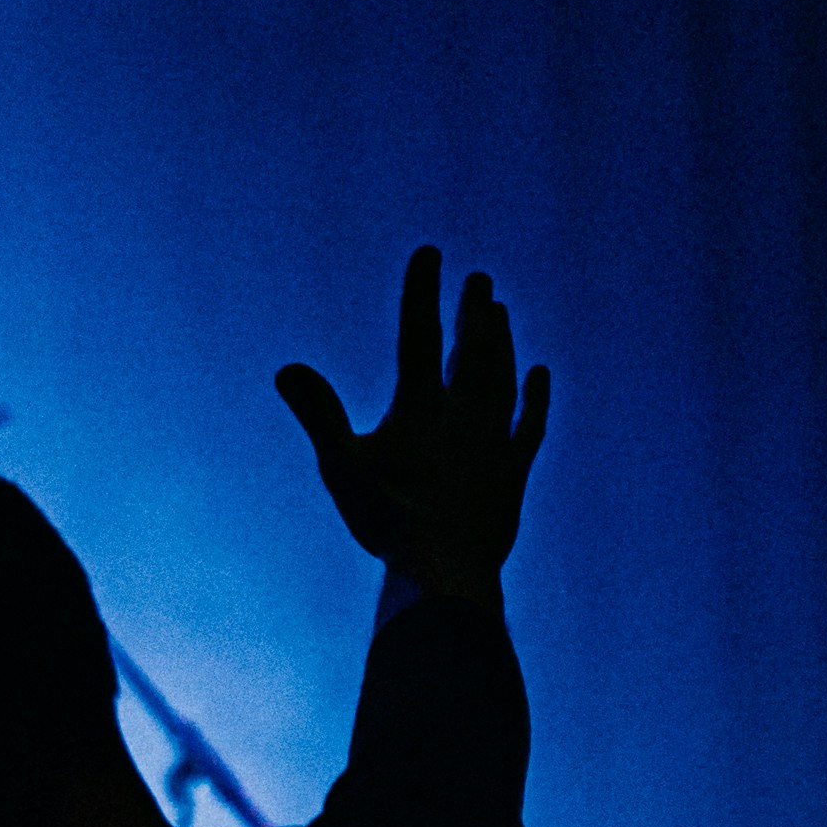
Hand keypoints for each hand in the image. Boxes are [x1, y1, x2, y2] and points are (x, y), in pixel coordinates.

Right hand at [276, 246, 547, 604]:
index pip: (419, 337)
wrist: (446, 574)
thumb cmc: (388, 524)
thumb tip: (287, 367)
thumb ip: (319, 414)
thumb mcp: (342, 468)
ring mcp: (493, 444)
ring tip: (501, 313)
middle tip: (480, 278)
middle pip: (473, 352)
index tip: (430, 251)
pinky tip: (540, 375)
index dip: (422, 292)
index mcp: (420, 411)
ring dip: (501, 344)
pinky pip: (529, 425)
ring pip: (503, 380)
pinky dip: (535, 397)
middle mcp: (463, 418)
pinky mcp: (512, 473)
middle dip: (473, 313)